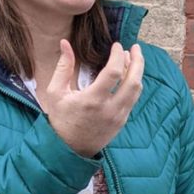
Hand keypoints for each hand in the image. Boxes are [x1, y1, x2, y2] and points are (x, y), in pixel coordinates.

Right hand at [38, 39, 144, 156]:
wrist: (68, 149)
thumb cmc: (60, 119)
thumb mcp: (56, 92)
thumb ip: (63, 67)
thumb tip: (65, 43)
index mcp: (92, 100)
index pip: (114, 73)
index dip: (118, 56)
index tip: (116, 45)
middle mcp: (109, 109)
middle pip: (133, 81)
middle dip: (137, 61)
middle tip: (135, 47)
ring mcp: (118, 117)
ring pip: (136, 90)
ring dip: (137, 72)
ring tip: (132, 59)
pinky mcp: (122, 121)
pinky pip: (133, 99)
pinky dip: (133, 84)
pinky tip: (128, 75)